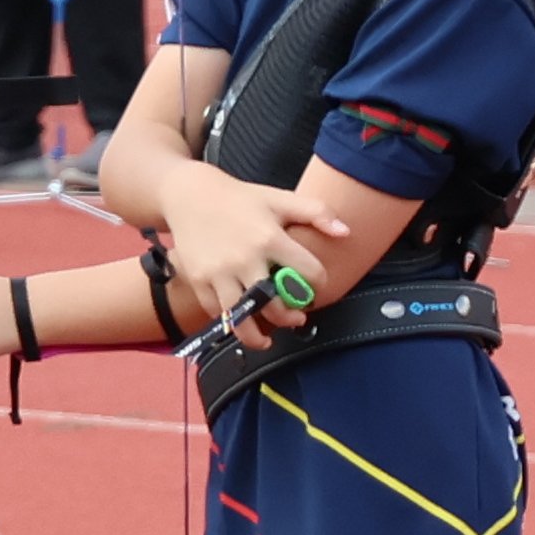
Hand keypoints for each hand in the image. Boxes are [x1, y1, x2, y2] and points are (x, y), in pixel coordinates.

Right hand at [151, 171, 344, 333]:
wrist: (189, 195)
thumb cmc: (240, 198)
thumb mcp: (280, 198)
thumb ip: (317, 211)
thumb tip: (346, 232)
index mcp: (270, 239)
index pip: (308, 273)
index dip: (319, 283)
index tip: (315, 286)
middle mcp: (244, 259)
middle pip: (274, 304)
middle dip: (290, 317)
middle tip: (297, 318)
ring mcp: (218, 272)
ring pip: (241, 316)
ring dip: (255, 335)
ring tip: (265, 340)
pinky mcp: (197, 279)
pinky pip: (216, 311)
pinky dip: (229, 320)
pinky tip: (239, 320)